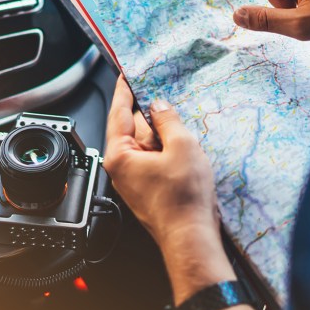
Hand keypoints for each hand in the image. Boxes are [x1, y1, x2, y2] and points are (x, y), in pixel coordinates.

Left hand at [103, 77, 235, 304]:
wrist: (191, 236)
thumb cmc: (182, 200)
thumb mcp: (181, 145)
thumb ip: (168, 120)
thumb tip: (159, 107)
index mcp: (120, 155)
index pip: (119, 112)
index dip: (124, 90)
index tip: (125, 73)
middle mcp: (122, 168)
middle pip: (134, 128)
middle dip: (149, 111)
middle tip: (161, 91)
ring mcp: (136, 180)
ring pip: (147, 145)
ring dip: (162, 132)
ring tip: (180, 122)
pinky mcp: (150, 188)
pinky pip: (156, 160)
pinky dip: (167, 149)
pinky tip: (184, 146)